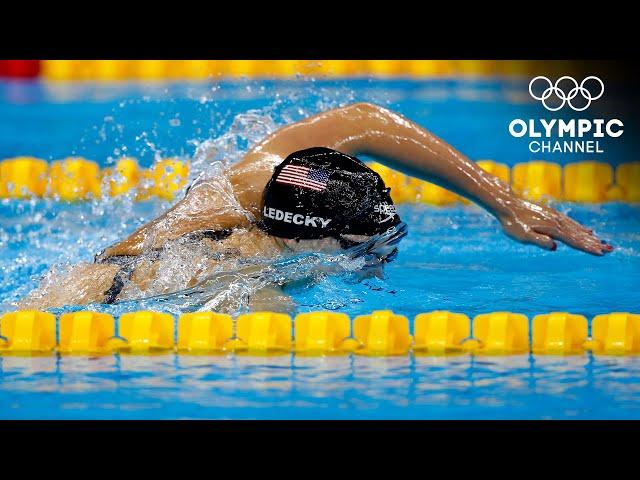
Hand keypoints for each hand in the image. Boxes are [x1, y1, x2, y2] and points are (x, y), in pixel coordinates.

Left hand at [497, 197, 612, 255]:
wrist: (507, 205)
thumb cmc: (512, 223)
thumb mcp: (522, 235)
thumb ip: (539, 241)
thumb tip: (555, 247)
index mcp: (551, 229)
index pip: (573, 241)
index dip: (587, 247)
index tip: (601, 253)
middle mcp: (556, 222)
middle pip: (578, 235)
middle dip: (593, 243)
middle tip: (609, 250)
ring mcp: (555, 217)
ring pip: (576, 228)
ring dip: (590, 237)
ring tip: (602, 242)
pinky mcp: (552, 215)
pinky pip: (571, 223)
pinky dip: (581, 228)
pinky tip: (587, 231)